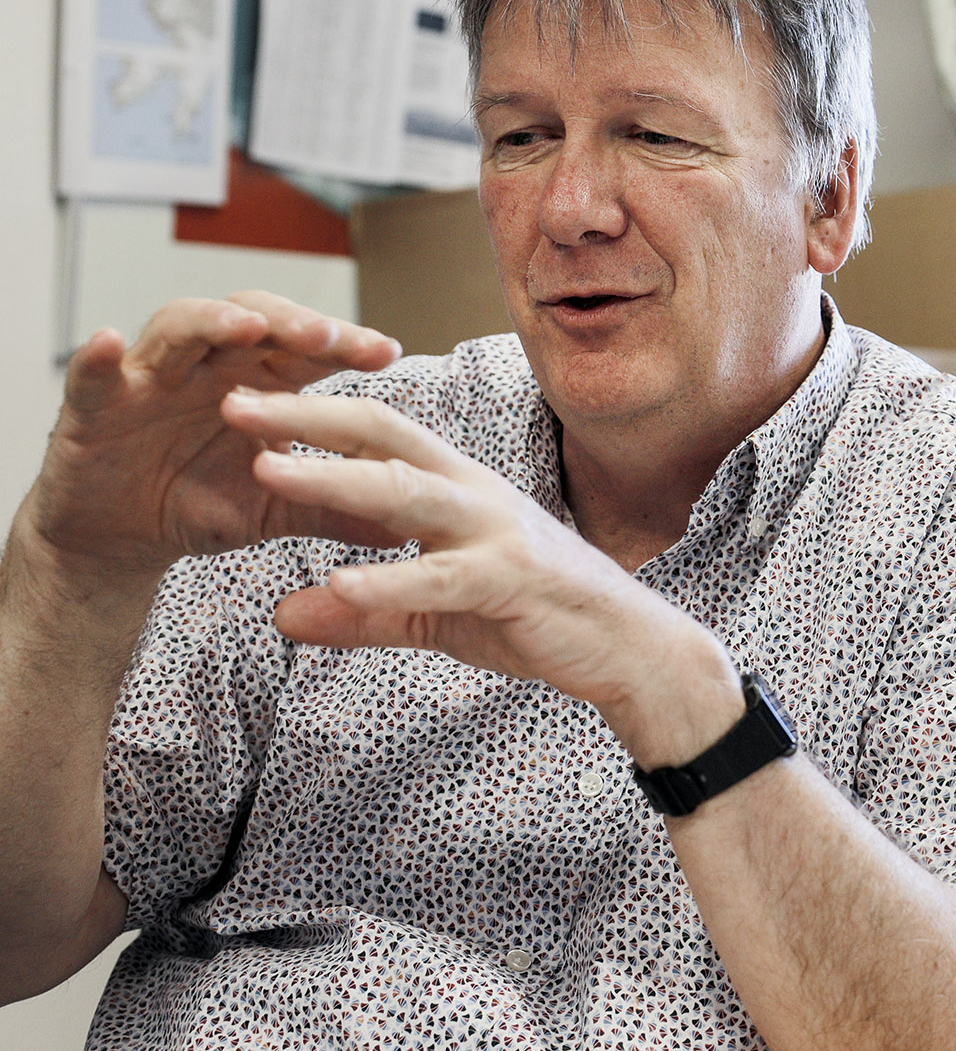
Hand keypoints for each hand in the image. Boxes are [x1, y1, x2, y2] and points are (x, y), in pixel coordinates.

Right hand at [21, 293, 401, 602]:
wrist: (122, 541)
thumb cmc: (200, 505)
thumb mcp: (276, 511)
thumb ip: (336, 508)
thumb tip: (412, 523)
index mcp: (258, 381)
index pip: (307, 349)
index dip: (345, 345)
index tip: (388, 352)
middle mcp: (208, 365)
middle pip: (253, 319)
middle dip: (290, 322)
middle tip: (326, 335)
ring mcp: (148, 379)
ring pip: (180, 327)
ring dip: (214, 321)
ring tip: (247, 326)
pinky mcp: (90, 408)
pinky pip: (89, 376)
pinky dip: (95, 358)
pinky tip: (107, 341)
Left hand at [221, 390, 741, 762]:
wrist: (626, 646)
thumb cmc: (534, 616)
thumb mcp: (434, 612)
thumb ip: (362, 610)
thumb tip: (283, 615)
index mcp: (458, 488)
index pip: (378, 433)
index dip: (312, 415)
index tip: (245, 403)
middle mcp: (475, 494)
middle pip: (384, 437)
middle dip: (307, 418)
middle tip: (233, 404)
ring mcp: (496, 532)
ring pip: (406, 492)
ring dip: (332, 479)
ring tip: (267, 471)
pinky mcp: (512, 579)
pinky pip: (441, 577)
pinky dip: (387, 581)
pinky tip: (335, 586)